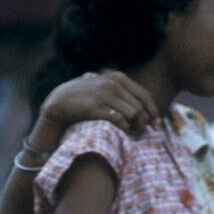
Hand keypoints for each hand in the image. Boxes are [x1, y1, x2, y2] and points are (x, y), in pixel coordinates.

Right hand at [42, 71, 157, 138]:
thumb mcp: (102, 86)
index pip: (144, 95)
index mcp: (117, 78)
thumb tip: (142, 107)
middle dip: (144, 123)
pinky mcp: (96, 107)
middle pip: (140, 107)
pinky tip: (122, 132)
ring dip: (135, 127)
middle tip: (142, 134)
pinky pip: (120, 119)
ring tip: (133, 135)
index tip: (154, 124)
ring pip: (133, 113)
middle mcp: (112, 84)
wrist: (59, 102)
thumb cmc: (84, 98)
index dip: (153, 111)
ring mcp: (104, 95)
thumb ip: (120, 90)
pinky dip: (124, 128)